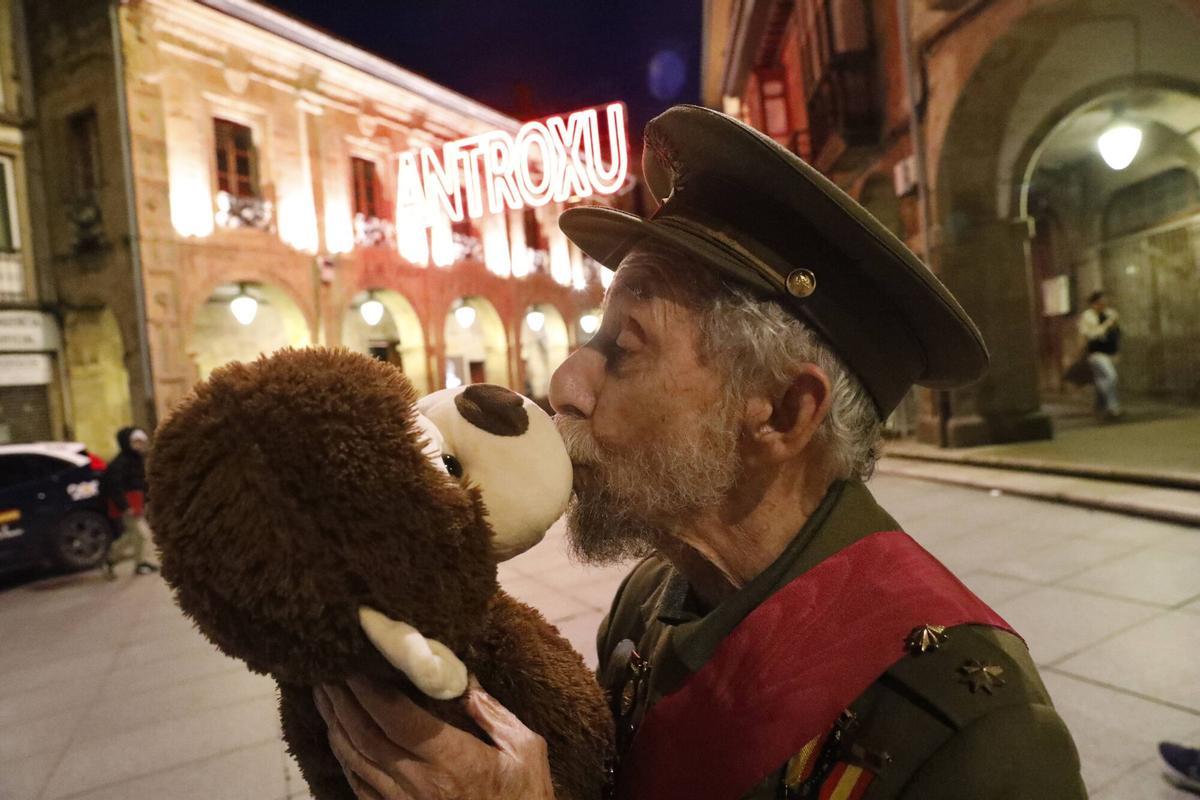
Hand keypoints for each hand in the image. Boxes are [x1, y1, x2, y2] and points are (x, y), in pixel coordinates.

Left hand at [313, 676, 555, 799]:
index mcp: (452, 761)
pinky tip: (339, 739)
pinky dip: (344, 758)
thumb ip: (494, 713)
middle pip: (366, 737)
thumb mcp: (526, 749)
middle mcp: (420, 784)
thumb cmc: (526, 798)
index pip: (397, 720)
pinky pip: (360, 787)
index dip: (369, 690)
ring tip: (324, 697)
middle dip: (342, 702)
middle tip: (326, 672)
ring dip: (335, 726)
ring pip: (356, 761)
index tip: (354, 663)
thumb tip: (463, 681)